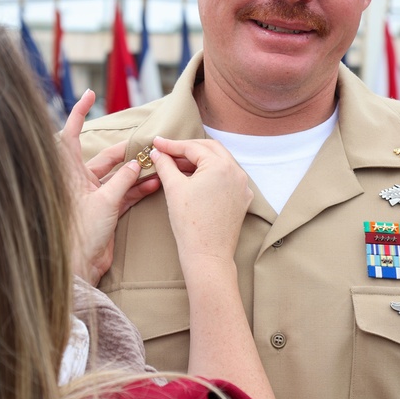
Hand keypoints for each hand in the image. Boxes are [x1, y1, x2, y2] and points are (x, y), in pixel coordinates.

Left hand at [59, 90, 159, 283]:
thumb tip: (135, 164)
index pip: (70, 136)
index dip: (78, 113)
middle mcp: (80, 183)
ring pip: (117, 176)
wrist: (80, 267)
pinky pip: (124, 194)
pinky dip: (138, 189)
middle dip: (125, 151)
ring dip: (135, 172)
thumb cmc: (82, 234)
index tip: (91, 95)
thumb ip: (121, 181)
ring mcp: (93, 197)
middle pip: (104, 158)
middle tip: (145, 146)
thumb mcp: (105, 202)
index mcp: (71, 175)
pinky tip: (155, 184)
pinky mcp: (105, 211)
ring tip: (156, 164)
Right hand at [149, 137, 251, 273]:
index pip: (193, 147)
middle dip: (187, 148)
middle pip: (209, 149)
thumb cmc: (190, 224)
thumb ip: (165, 164)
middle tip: (167, 152)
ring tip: (177, 165)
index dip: (172, 145)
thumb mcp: (174, 188)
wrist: (207, 255)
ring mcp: (242, 186)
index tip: (156, 143)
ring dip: (199, 160)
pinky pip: (226, 178)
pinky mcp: (242, 199)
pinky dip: (210, 174)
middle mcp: (236, 172)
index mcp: (221, 165)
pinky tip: (195, 180)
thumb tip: (158, 152)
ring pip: (219, 162)